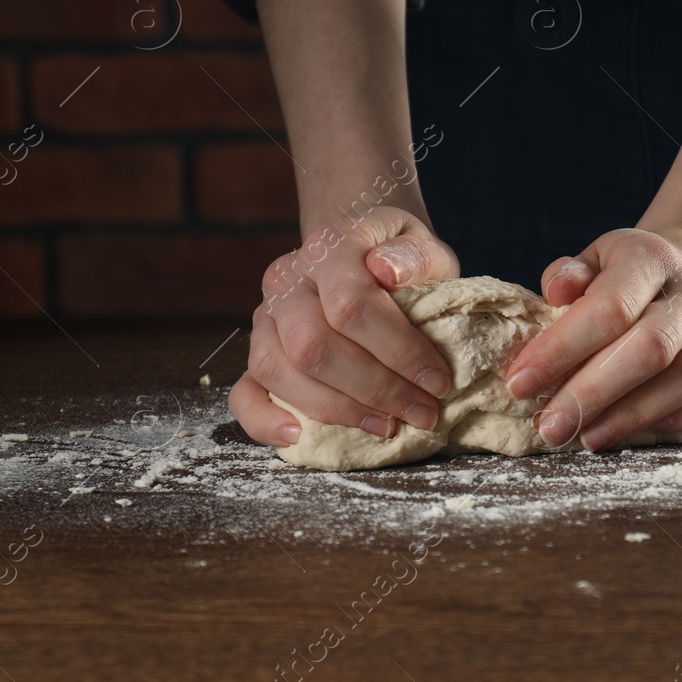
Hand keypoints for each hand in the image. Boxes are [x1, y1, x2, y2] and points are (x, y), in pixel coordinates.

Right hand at [229, 206, 460, 445]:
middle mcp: (287, 279)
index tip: (437, 380)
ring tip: (388, 426)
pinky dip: (264, 420)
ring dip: (337, 409)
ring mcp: (265, 315)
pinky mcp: (258, 350)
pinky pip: (243, 391)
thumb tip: (388, 271)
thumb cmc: (400, 258)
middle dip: (374, 388)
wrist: (366, 249)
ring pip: (279, 371)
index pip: (351, 304)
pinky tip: (300, 436)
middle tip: (421, 411)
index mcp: (330, 248)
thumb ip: (416, 255)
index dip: (398, 350)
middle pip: (313, 345)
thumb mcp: (423, 245)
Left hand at [504, 225, 681, 451]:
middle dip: (593, 394)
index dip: (562, 349)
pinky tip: (642, 431)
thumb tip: (555, 293)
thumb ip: (568, 276)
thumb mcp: (592, 262)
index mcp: (652, 257)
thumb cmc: (625, 278)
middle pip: (651, 348)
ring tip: (586, 437)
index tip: (520, 384)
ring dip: (633, 415)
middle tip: (550, 427)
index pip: (609, 306)